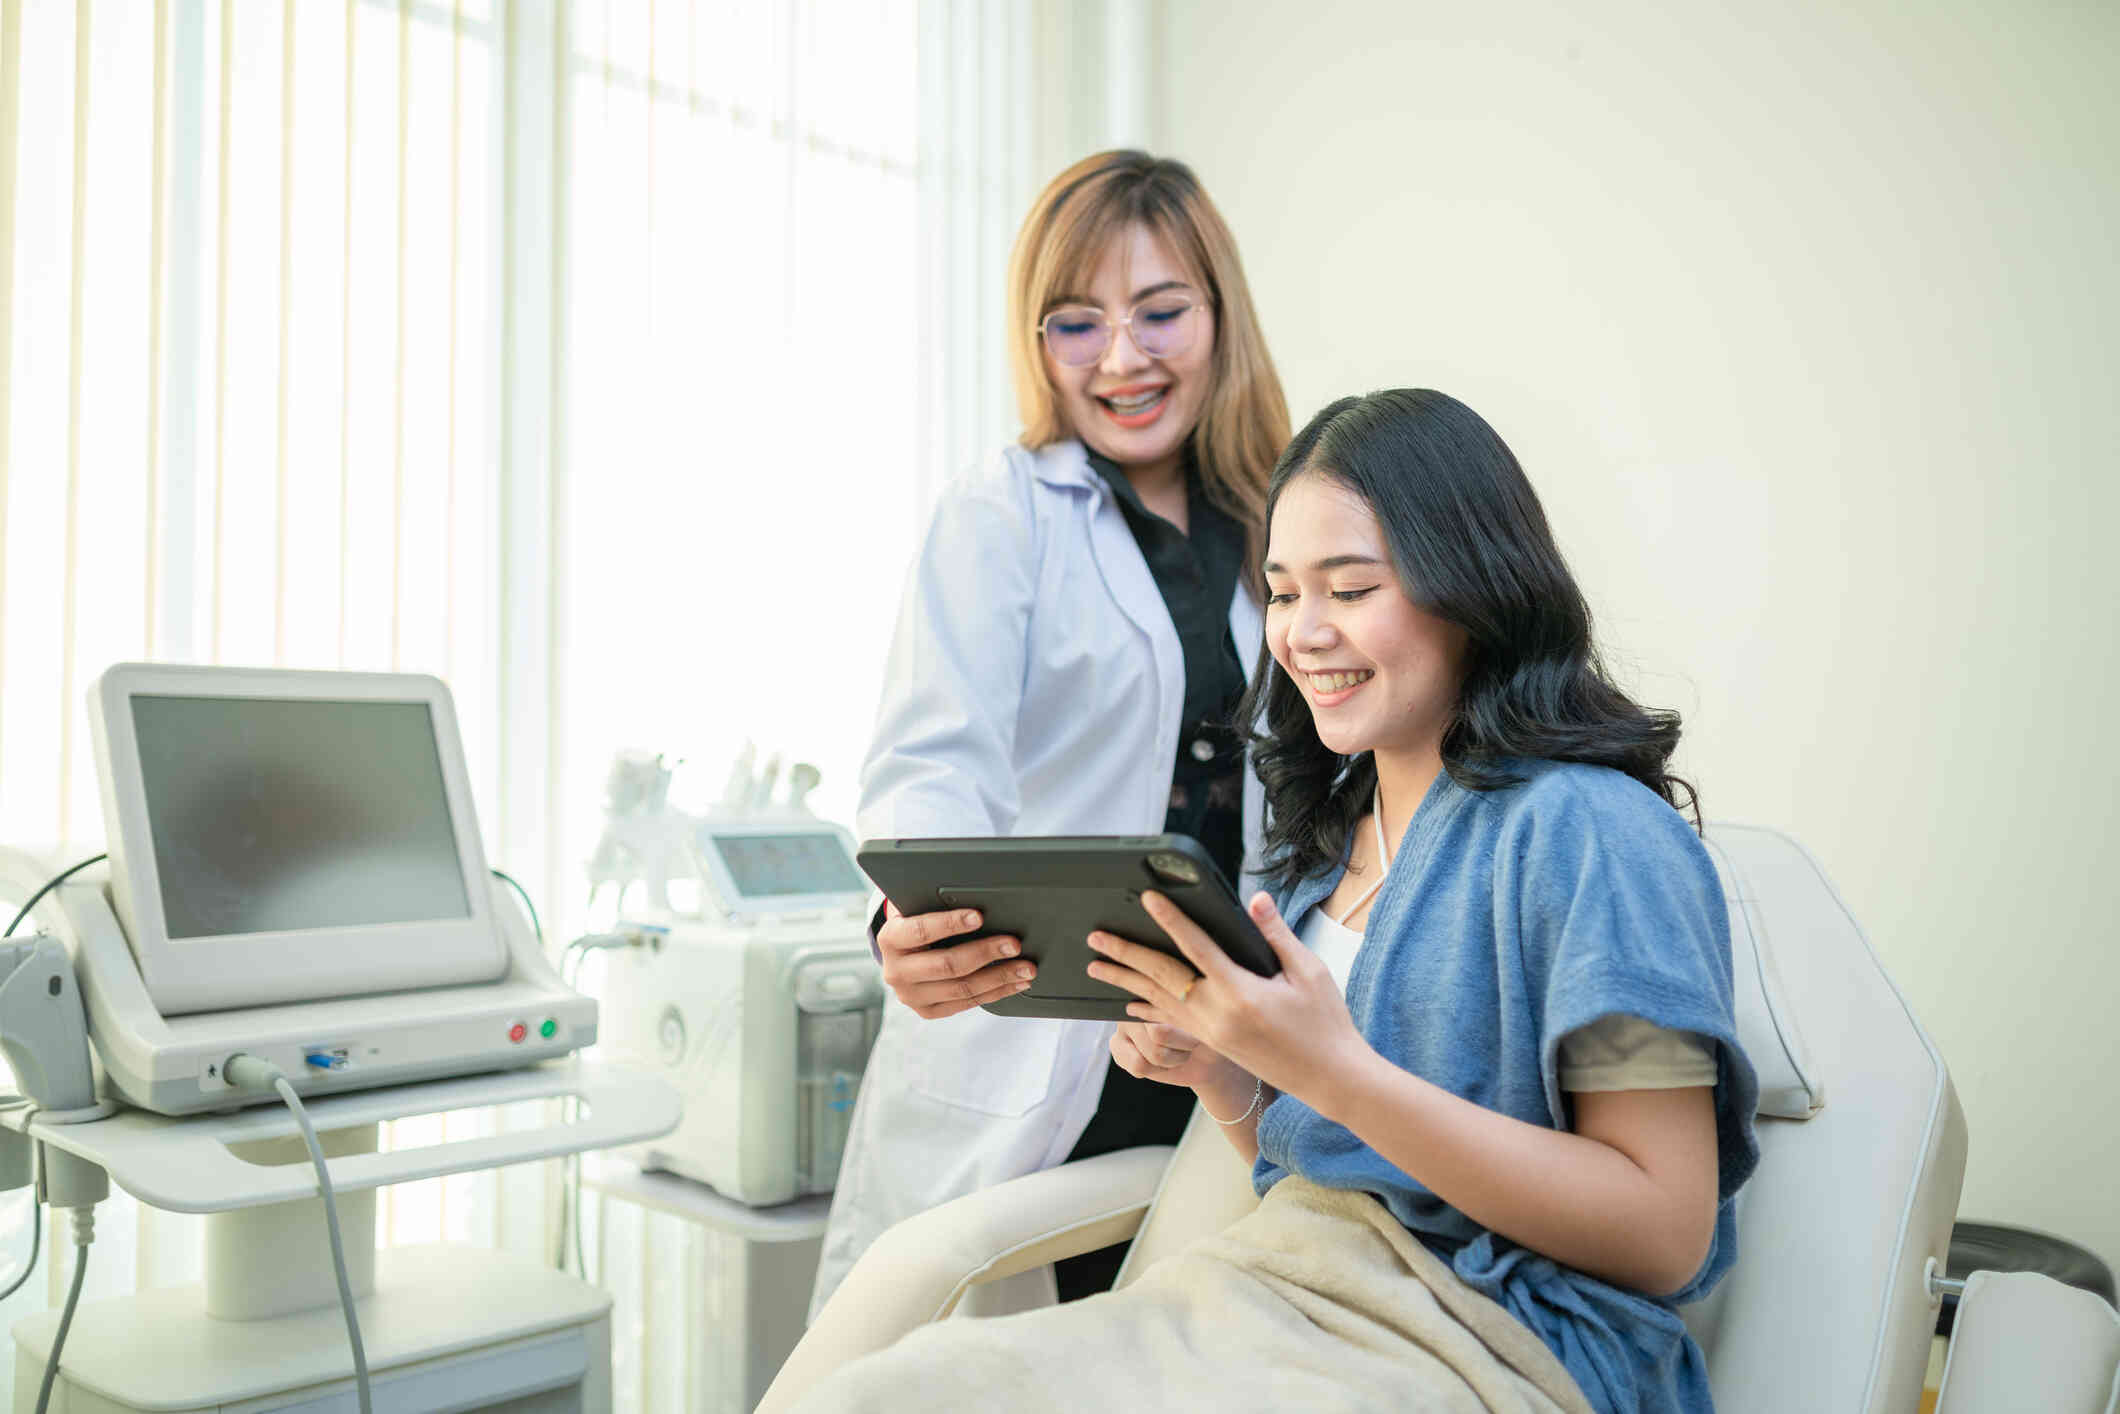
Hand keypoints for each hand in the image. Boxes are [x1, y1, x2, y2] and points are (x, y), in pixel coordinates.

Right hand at [877, 899, 1035, 1018]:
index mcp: (890, 939)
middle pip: (947, 965)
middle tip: (1013, 944)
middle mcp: (897, 971)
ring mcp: (912, 996)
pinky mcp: (928, 1011)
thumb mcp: (917, 908)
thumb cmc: (916, 922)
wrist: (901, 954)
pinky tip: (1016, 982)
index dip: (950, 923)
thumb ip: (935, 903)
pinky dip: (997, 992)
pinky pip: (968, 1003)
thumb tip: (978, 897)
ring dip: (1000, 977)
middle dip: (986, 952)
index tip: (979, 916)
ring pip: (962, 988)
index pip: (921, 930)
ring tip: (1025, 967)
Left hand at [1085, 890, 1369, 1105]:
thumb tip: (1255, 901)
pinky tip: (1127, 1001)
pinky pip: (1169, 1022)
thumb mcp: (1308, 971)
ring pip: (1157, 1001)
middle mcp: (1217, 1014)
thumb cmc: (1324, 1022)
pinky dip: (1145, 1008)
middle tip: (1097, 935)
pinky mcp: (1212, 1043)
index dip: (1171, 920)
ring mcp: (1211, 1032)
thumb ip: (1275, 934)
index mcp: (1241, 992)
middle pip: (1161, 976)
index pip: (1196, 947)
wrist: (1329, 1078)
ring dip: (1125, 980)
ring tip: (1096, 965)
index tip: (1148, 899)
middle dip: (1126, 953)